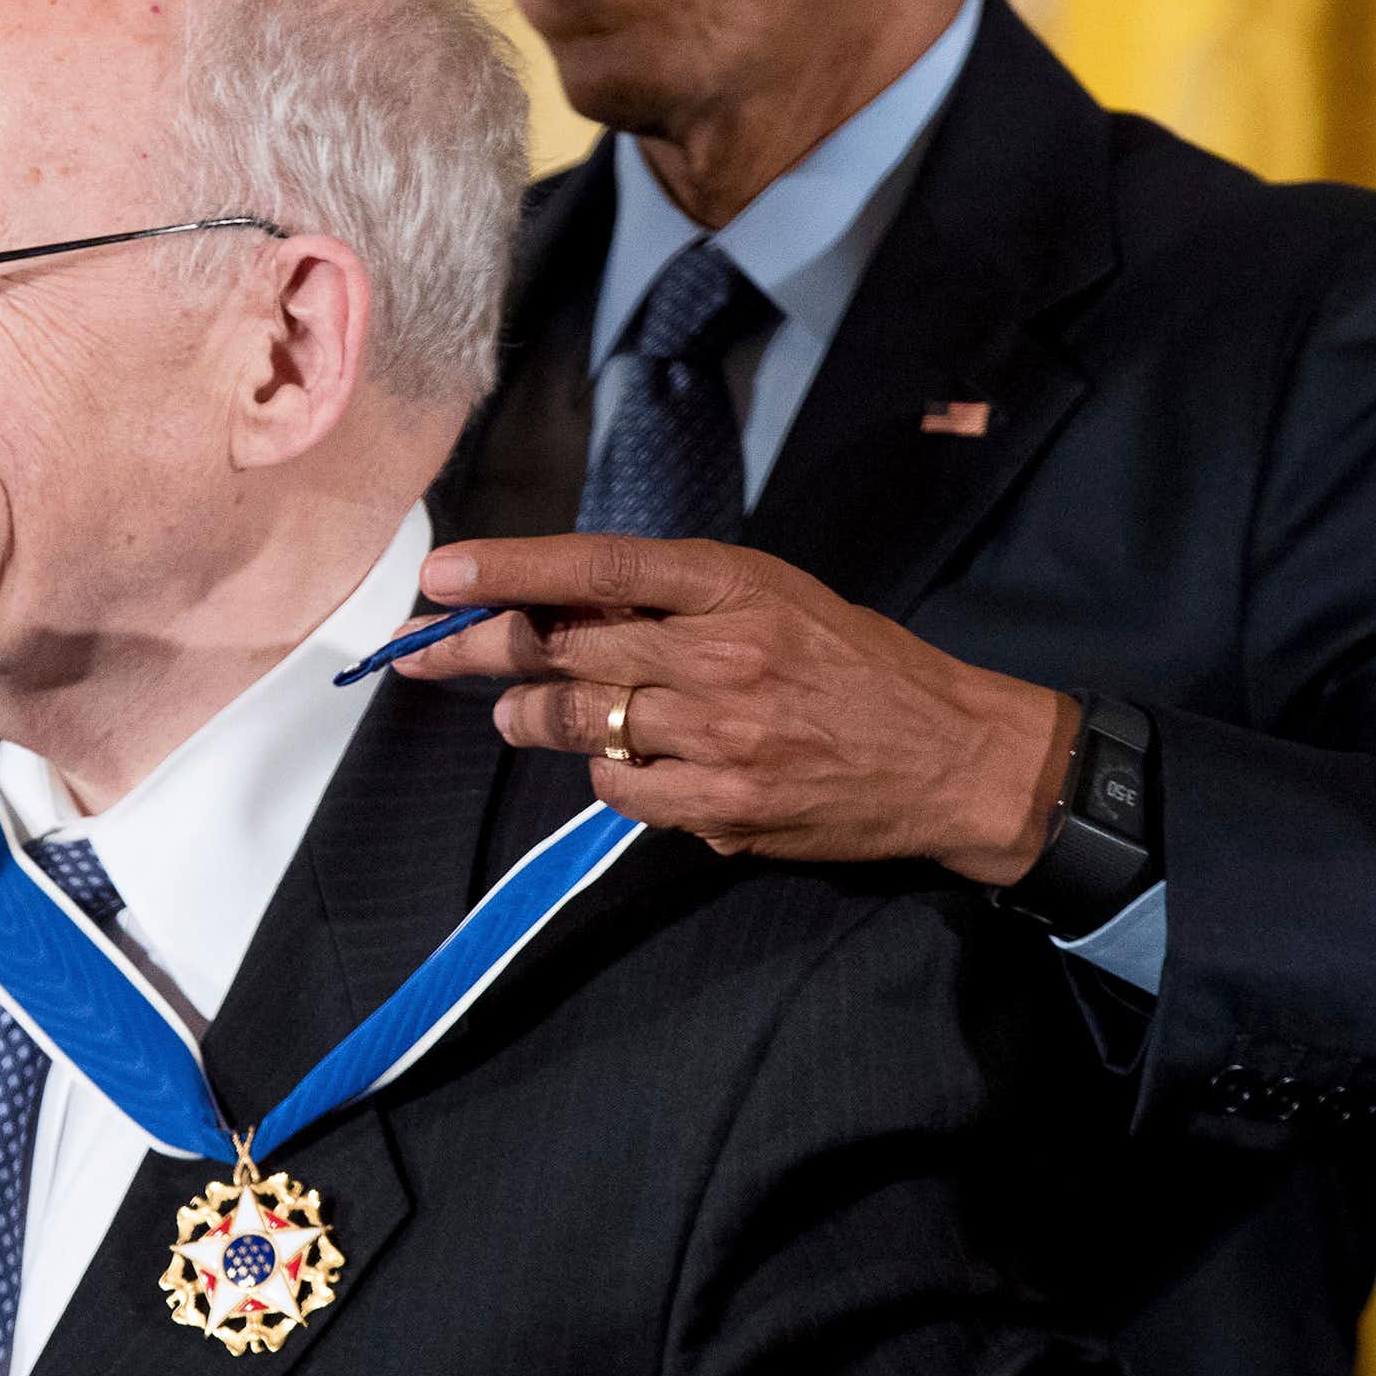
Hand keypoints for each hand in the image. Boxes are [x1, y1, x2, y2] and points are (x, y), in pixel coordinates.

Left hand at [398, 534, 1076, 881]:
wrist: (951, 757)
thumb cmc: (855, 663)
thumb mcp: (774, 596)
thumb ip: (674, 599)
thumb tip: (559, 607)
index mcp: (733, 585)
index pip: (597, 566)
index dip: (508, 568)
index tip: (439, 575)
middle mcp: (721, 655)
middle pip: (563, 648)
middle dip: (479, 648)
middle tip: (424, 651)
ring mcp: (721, 737)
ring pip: (578, 724)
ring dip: (531, 718)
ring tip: (519, 713)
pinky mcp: (724, 808)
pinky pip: (621, 790)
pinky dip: (607, 775)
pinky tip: (624, 762)